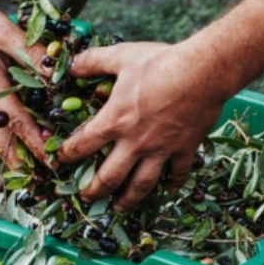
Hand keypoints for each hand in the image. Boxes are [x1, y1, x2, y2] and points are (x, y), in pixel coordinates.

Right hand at [0, 0, 50, 165]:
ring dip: (14, 158)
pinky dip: (7, 143)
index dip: (36, 144)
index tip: (51, 162)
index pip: (18, 122)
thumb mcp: (6, 32)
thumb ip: (33, 54)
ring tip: (34, 174)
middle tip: (42, 181)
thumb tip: (58, 73)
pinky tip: (21, 150)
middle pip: (2, 143)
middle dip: (23, 164)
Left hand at [58, 42, 228, 210]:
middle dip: (94, 191)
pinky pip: (177, 173)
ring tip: (119, 208)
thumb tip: (72, 65)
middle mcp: (135, 143)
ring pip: (141, 185)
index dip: (68, 155)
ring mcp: (161, 150)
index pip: (82, 146)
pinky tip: (168, 190)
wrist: (202, 73)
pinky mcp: (184, 150)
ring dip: (128, 199)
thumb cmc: (159, 63)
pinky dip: (173, 184)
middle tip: (86, 197)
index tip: (61, 161)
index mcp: (115, 121)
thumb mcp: (121, 56)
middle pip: (109, 178)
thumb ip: (94, 62)